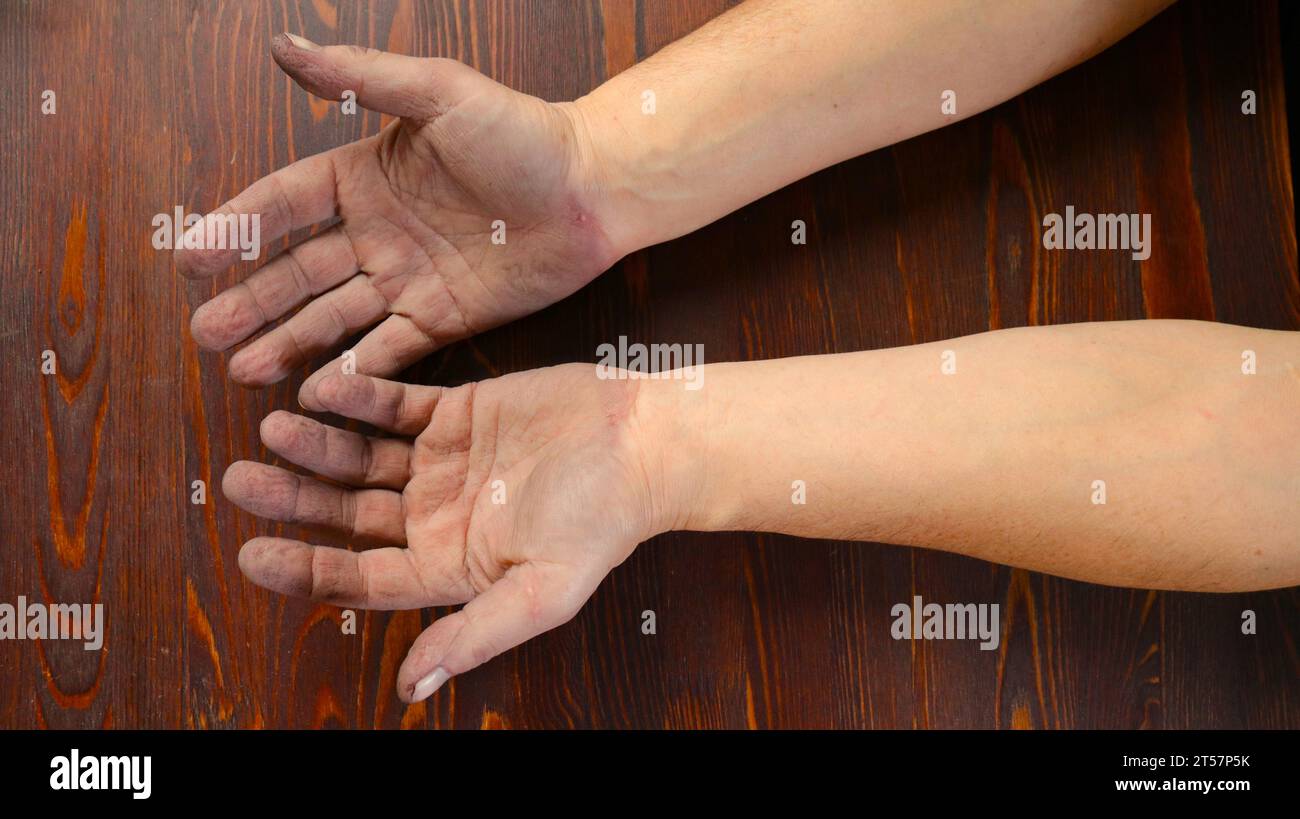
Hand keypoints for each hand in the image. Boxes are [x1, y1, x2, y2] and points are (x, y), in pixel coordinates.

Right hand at [180, 34, 622, 408]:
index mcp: (365, 176)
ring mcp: (408, 279)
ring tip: (240, 368)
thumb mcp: (439, 92)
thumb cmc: (524, 132)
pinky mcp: (444, 319)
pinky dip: (354, 369)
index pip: (285, 205)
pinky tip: (315, 390)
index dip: (237, 229)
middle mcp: (377, 232)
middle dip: (250, 302)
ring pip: (334, 317)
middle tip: (204, 332)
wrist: (595, 188)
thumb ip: (360, 76)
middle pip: (299, 271)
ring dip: (288, 342)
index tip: (187, 254)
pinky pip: (389, 348)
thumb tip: (281, 43)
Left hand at [221, 365, 676, 702]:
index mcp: (447, 565)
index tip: (250, 552)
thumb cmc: (602, 521)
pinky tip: (324, 387)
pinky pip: (394, 402)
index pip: (357, 574)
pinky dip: (357, 395)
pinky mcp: (456, 411)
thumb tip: (410, 687)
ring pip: (359, 455)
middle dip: (292, 498)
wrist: (646, 443)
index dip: (302, 566)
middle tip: (240, 479)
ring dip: (316, 443)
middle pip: (345, 513)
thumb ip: (474, 634)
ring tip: (273, 426)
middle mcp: (434, 515)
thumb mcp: (541, 591)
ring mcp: (441, 462)